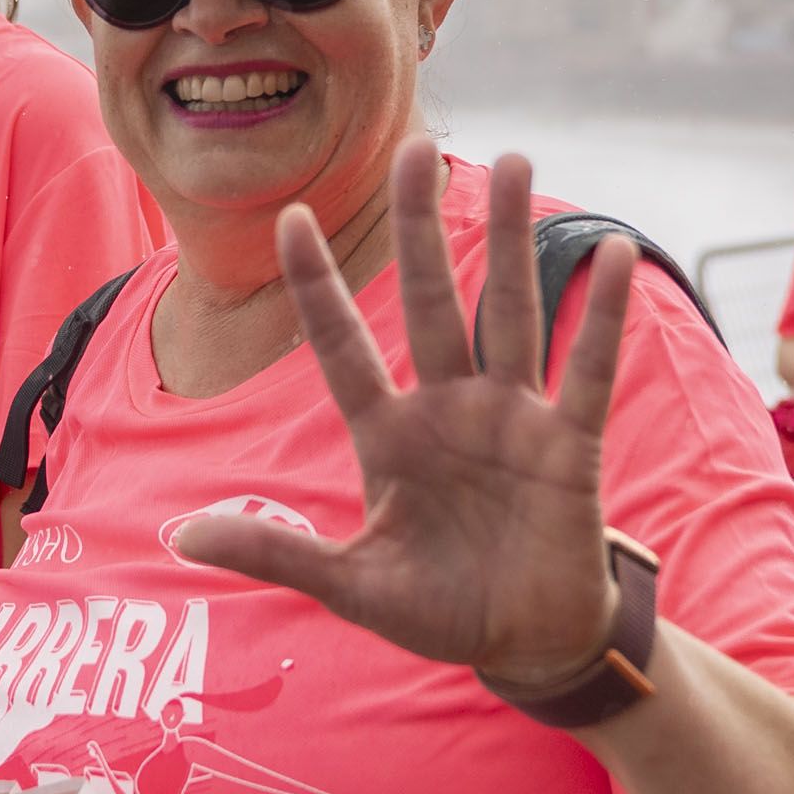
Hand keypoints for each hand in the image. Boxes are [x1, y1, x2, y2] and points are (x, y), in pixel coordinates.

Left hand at [165, 142, 629, 692]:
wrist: (527, 646)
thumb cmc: (439, 609)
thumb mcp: (351, 586)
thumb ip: (276, 555)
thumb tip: (180, 541)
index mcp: (388, 436)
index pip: (342, 347)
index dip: (317, 286)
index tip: (289, 218)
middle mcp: (448, 409)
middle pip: (429, 301)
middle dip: (420, 226)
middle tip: (414, 147)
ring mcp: (512, 419)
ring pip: (506, 311)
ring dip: (508, 240)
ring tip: (510, 161)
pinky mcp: (569, 446)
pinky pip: (587, 371)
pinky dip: (600, 319)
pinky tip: (613, 259)